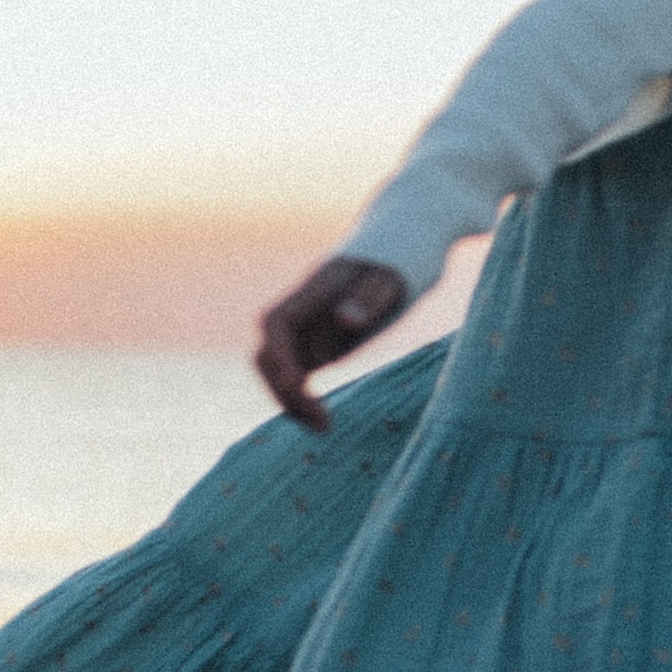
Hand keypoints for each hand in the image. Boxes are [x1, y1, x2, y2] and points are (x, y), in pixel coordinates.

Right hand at [255, 255, 409, 429]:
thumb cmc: (401, 256)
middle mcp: (303, 312)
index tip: (299, 385)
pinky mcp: (321, 345)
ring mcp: (309, 330)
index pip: (276, 324)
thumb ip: (370, 298)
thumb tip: (345, 322)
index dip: (279, 356)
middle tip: (320, 422)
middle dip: (282, 389)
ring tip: (324, 429)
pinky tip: (325, 423)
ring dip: (290, 401)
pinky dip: (303, 401)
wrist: (403, 242)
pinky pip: (298, 377)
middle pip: (267, 353)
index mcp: (314, 290)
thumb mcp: (394, 276)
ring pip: (279, 371)